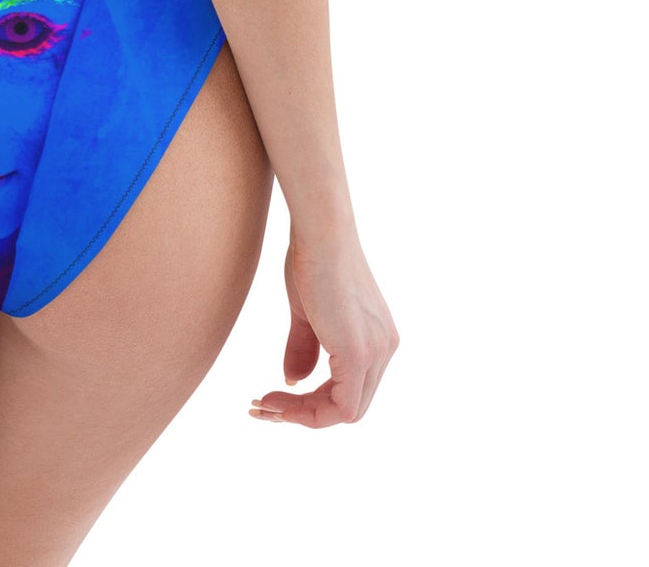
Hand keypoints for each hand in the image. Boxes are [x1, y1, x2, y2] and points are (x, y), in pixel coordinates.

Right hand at [249, 231, 397, 426]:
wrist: (319, 232)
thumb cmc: (311, 258)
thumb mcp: (307, 313)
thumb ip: (304, 348)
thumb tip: (293, 381)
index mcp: (376, 338)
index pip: (350, 388)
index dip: (312, 401)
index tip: (274, 395)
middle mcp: (384, 349)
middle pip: (350, 406)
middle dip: (305, 413)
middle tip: (265, 406)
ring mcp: (375, 353)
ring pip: (345, 412)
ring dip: (302, 416)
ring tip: (265, 405)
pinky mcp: (358, 354)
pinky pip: (341, 407)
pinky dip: (308, 413)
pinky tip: (277, 401)